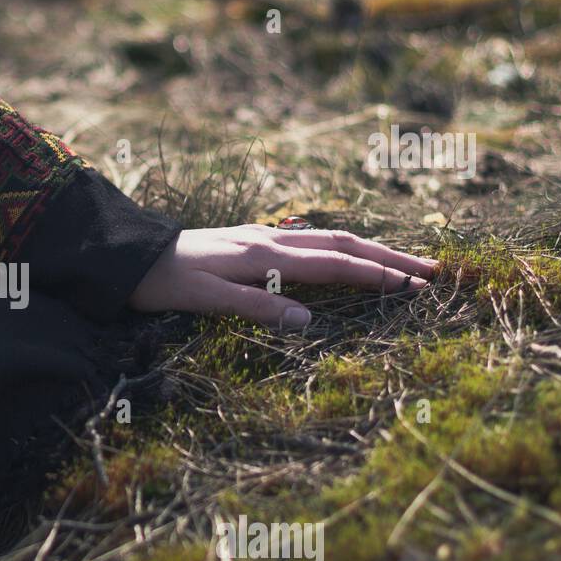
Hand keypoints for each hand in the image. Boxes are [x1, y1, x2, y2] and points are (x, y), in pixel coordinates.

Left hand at [128, 224, 437, 328]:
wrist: (128, 255)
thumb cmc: (163, 282)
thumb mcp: (205, 300)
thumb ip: (256, 309)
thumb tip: (310, 322)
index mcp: (264, 255)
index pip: (335, 264)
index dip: (377, 275)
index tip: (416, 286)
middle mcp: (269, 240)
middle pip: (343, 244)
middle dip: (389, 256)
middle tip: (432, 270)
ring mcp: (261, 238)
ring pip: (328, 239)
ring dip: (369, 249)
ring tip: (402, 261)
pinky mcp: (250, 242)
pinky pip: (310, 242)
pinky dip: (341, 248)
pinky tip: (345, 255)